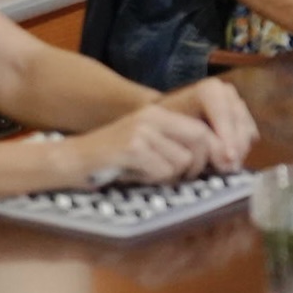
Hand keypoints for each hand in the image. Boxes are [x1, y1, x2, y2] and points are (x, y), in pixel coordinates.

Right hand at [57, 97, 227, 189]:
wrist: (72, 160)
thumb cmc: (115, 160)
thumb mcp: (150, 146)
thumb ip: (179, 146)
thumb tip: (220, 159)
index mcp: (159, 113)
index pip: (203, 129)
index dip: (215, 151)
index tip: (218, 168)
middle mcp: (152, 116)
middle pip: (200, 141)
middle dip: (197, 166)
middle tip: (180, 177)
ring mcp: (142, 130)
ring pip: (182, 161)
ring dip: (169, 176)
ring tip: (146, 173)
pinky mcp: (132, 147)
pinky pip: (162, 171)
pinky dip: (152, 180)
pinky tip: (133, 174)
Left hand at [156, 78, 255, 169]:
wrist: (167, 119)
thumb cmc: (168, 124)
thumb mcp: (178, 131)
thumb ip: (204, 143)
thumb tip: (227, 161)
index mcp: (210, 89)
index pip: (224, 113)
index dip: (228, 136)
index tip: (229, 157)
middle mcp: (228, 93)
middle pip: (239, 123)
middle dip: (236, 148)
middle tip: (227, 169)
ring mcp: (237, 104)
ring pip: (247, 132)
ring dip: (238, 152)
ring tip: (224, 168)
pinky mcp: (244, 118)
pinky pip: (249, 137)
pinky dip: (240, 150)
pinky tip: (226, 161)